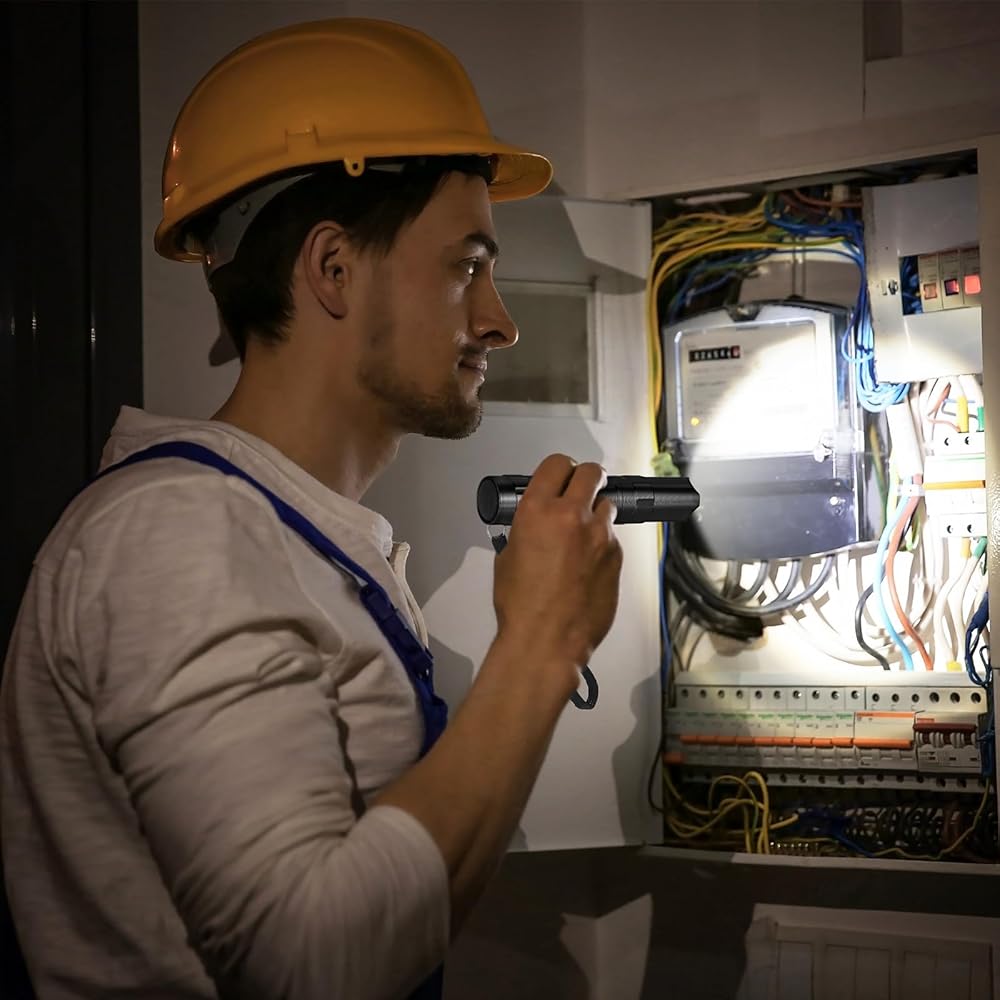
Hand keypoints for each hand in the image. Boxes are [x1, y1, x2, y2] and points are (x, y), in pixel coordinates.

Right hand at [492, 454, 622, 688]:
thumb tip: (537, 525)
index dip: (559, 469)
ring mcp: (599, 535)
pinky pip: (612, 538)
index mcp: (537, 511)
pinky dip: (602, 545)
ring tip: (583, 535)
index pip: (556, 464)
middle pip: (591, 472)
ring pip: (607, 505)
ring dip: (596, 513)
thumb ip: (527, 529)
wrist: (546, 639)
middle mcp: (572, 516)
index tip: (560, 476)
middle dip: (586, 479)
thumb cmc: (521, 606)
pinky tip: (588, 566)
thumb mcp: (507, 556)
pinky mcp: (617, 556)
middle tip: (580, 491)